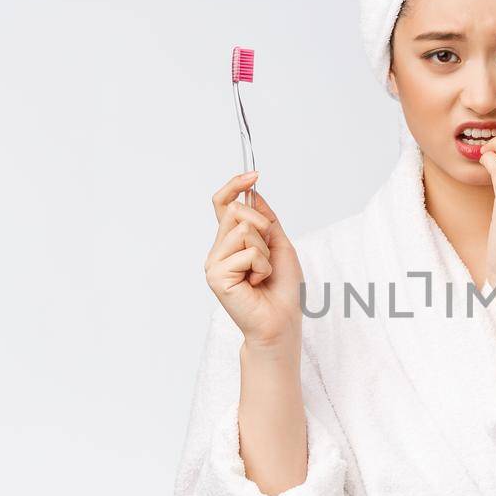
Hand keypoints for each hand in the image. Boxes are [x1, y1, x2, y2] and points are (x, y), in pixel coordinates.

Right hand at [204, 171, 304, 348]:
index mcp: (230, 242)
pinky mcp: (216, 275)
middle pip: (237, 212)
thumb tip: (253, 192)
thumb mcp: (279, 245)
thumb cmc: (281, 289)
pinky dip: (262, 266)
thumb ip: (265, 219)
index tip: (253, 174)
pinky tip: (256, 283)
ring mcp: (214, 262)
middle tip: (269, 255)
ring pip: (244, 230)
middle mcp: (218, 250)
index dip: (234, 185)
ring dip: (264, 252)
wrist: (280, 322)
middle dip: (262, 227)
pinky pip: (247, 252)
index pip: (223, 204)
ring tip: (262, 274)